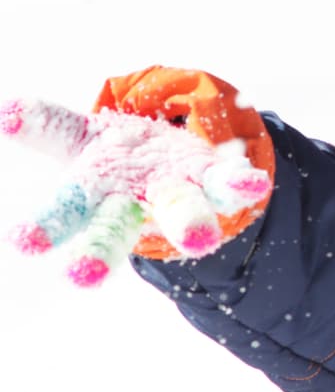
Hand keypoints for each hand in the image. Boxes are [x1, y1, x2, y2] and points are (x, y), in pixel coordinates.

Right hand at [1, 71, 272, 285]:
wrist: (175, 164)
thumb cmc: (120, 158)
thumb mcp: (79, 138)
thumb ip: (45, 125)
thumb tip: (6, 112)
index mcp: (95, 190)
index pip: (69, 209)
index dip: (49, 225)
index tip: (25, 244)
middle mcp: (134, 202)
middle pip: (115, 228)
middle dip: (101, 252)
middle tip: (82, 279)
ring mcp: (178, 193)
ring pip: (179, 213)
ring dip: (189, 226)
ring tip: (199, 242)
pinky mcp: (216, 181)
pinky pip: (229, 182)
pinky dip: (240, 183)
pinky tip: (253, 185)